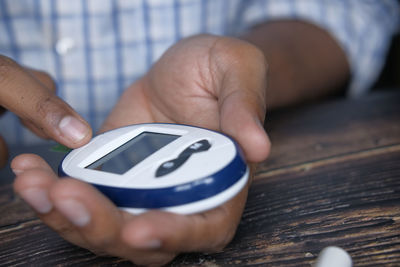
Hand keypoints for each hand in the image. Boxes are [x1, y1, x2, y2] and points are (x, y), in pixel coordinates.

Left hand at [12, 34, 270, 264]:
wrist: (184, 70)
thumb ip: (244, 106)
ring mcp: (141, 190)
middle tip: (66, 196)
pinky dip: (52, 194)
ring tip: (33, 183)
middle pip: (143, 239)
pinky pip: (82, 196)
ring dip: (66, 216)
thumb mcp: (237, 70)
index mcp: (219, 182)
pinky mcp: (111, 176)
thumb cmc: (219, 69)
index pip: (204, 226)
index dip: (174, 234)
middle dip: (103, 227)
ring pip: (104, 226)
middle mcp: (180, 198)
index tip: (139, 227)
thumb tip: (258, 146)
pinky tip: (29, 171)